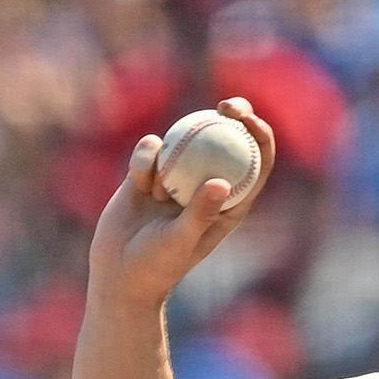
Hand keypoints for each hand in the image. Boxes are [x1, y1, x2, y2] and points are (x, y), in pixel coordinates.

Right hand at [87, 97, 275, 304]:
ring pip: (185, 140)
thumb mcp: (180, 241)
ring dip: (173, 151)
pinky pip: (150, 151)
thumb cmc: (157, 265)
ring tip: (159, 189)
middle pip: (230, 139)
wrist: (118, 273)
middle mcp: (207, 185)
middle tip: (225, 106)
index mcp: (231, 203)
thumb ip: (199, 213)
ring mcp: (178, 177)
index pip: (257, 162)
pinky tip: (139, 183)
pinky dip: (145, 159)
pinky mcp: (147, 174)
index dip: (261, 135)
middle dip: (235, 114)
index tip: (249, 118)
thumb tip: (221, 183)